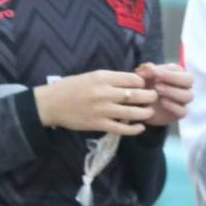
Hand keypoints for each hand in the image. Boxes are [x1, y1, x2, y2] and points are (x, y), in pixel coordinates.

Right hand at [33, 70, 155, 134]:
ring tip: (149, 112)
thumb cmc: (71, 87)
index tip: (145, 85)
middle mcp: (105, 92)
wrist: (51, 104)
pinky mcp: (99, 124)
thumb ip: (111, 79)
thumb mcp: (91, 76)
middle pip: (137, 95)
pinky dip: (134, 129)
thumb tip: (133, 80)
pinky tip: (140, 127)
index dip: (144, 82)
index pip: (133, 79)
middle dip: (150, 96)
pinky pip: (122, 128)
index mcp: (103, 77)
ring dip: (146, 113)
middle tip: (154, 97)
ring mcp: (103, 110)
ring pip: (133, 112)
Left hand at [135, 62, 193, 124]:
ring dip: (172, 91)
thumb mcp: (143, 77)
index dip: (165, 70)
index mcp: (177, 73)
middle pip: (189, 79)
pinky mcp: (180, 113)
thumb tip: (148, 66)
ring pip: (188, 95)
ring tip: (157, 90)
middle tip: (156, 80)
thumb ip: (146, 70)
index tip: (151, 72)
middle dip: (173, 78)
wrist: (142, 107)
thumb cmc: (146, 87)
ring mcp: (183, 100)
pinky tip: (162, 102)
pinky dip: (173, 106)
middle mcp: (184, 86)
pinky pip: (183, 111)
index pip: (178, 69)